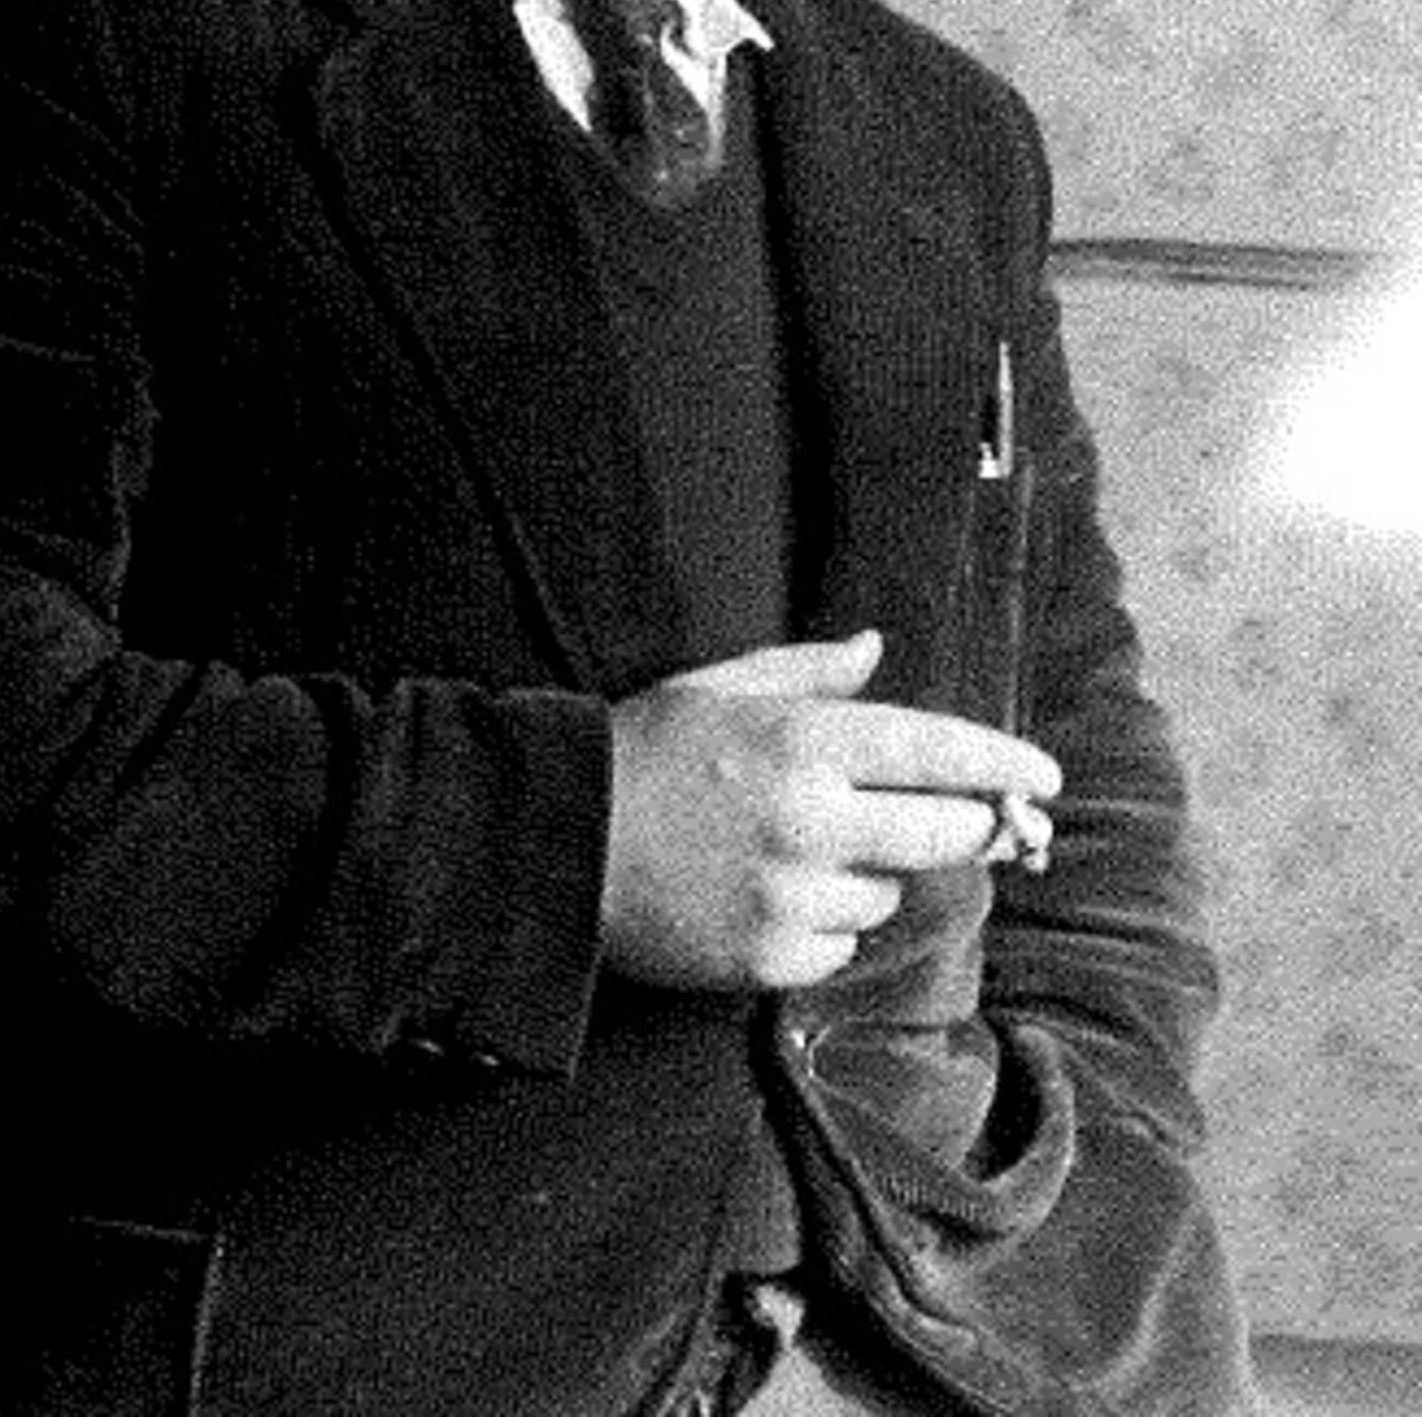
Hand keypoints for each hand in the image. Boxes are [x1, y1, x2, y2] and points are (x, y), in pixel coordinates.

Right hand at [601, 630, 1062, 991]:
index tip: (1046, 775)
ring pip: (889, 894)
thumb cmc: (643, 752)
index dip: (1002, 763)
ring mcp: (793, 896)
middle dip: (967, 827)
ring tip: (808, 851)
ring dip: (873, 873)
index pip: (936, 750)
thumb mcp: (720, 686)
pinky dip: (826, 925)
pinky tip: (775, 896)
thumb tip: (876, 647)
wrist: (559, 848)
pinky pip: (841, 947)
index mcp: (803, 741)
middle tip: (968, 822)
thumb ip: (809, 671)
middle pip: (941, 833)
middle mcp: (811, 820)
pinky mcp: (771, 959)